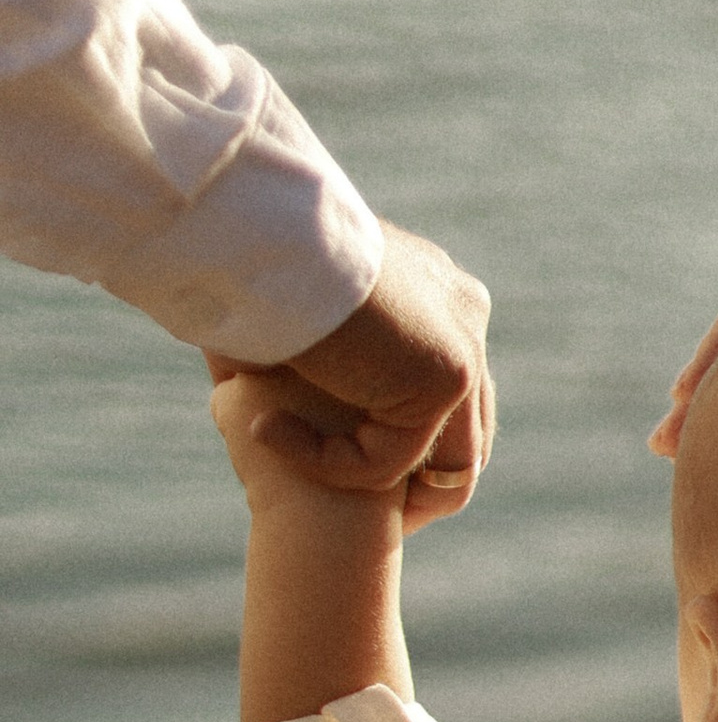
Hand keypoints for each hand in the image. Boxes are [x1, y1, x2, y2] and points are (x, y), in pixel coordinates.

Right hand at [206, 222, 492, 524]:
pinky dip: (326, 464)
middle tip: (334, 502)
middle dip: (409, 488)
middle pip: (463, 438)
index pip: (449, 398)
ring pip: (438, 464)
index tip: (341, 462)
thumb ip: (326, 343)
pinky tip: (264, 431)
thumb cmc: (249, 249)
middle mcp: (466, 316)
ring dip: (366, 484)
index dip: (404, 445)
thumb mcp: (301, 301)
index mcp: (440, 292)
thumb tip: (289, 376)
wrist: (254, 219)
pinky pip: (388, 460)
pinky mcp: (444, 377)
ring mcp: (463, 346)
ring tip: (293, 471)